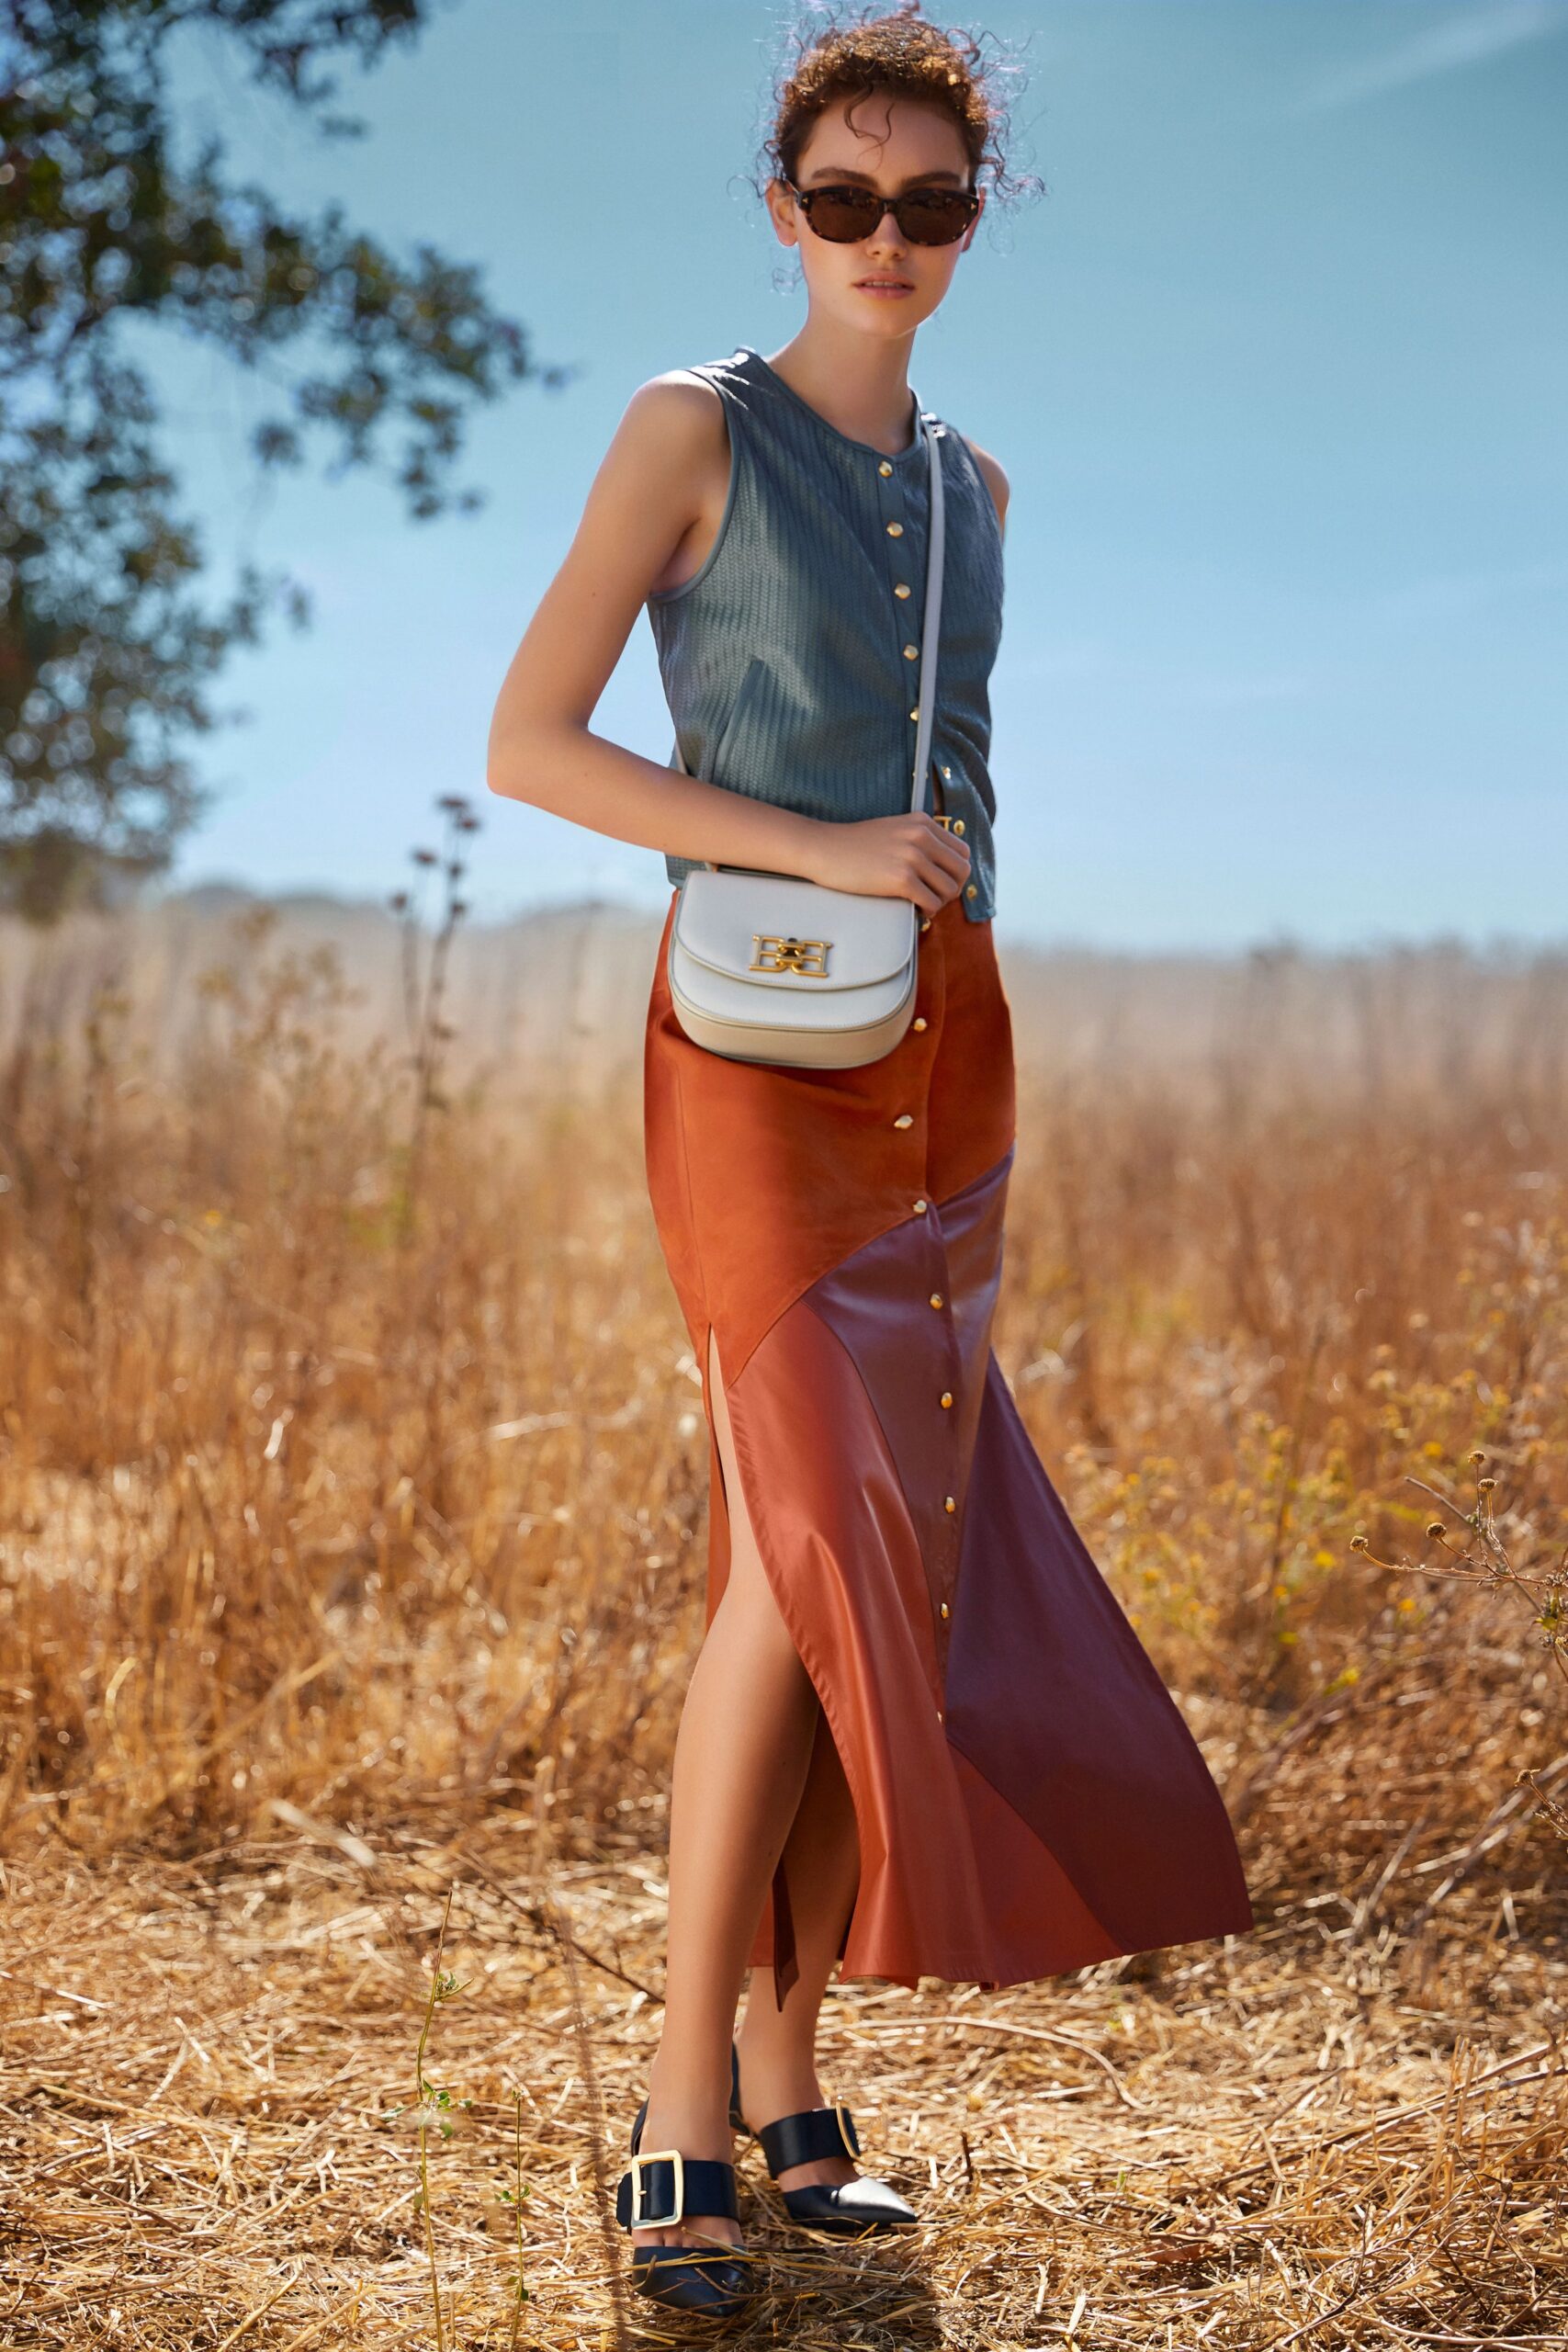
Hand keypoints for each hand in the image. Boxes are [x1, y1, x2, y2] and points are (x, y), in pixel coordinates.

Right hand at [804, 813, 970, 915]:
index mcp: (923, 823)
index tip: (940, 883)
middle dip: (952, 889)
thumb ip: (919, 840)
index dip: (956, 872)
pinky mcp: (901, 879)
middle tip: (935, 898)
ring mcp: (912, 857)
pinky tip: (916, 910)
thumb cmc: (855, 845)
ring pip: (950, 889)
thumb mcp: (894, 830)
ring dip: (941, 903)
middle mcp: (921, 836)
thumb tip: (945, 868)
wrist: (824, 849)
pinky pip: (932, 902)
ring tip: (924, 904)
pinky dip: (928, 911)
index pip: (962, 852)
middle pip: (962, 871)